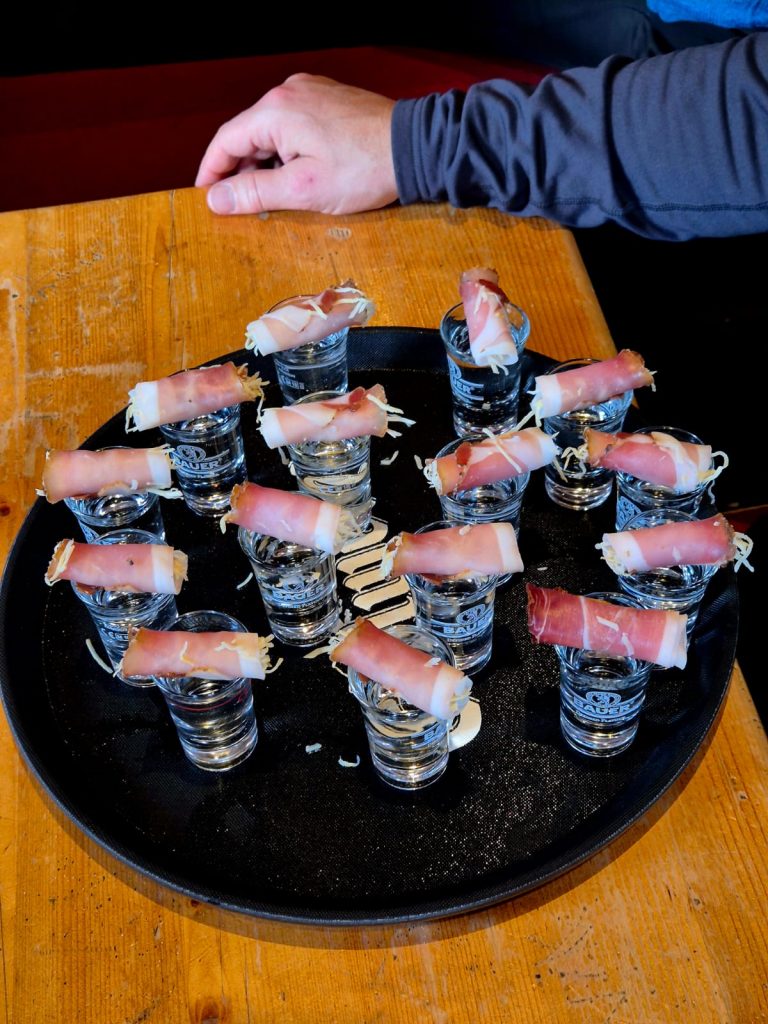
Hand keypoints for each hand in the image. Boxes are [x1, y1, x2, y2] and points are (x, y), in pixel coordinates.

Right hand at [195, 74, 397, 215]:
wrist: (415, 148)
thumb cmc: (363, 170)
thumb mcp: (304, 189)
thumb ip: (256, 193)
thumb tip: (216, 198)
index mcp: (276, 111)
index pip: (226, 140)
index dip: (212, 171)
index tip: (205, 197)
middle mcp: (289, 93)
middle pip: (248, 134)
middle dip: (240, 170)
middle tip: (237, 205)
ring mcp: (311, 93)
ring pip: (272, 131)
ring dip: (265, 163)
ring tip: (270, 196)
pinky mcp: (329, 100)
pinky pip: (294, 126)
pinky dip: (286, 151)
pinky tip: (296, 175)